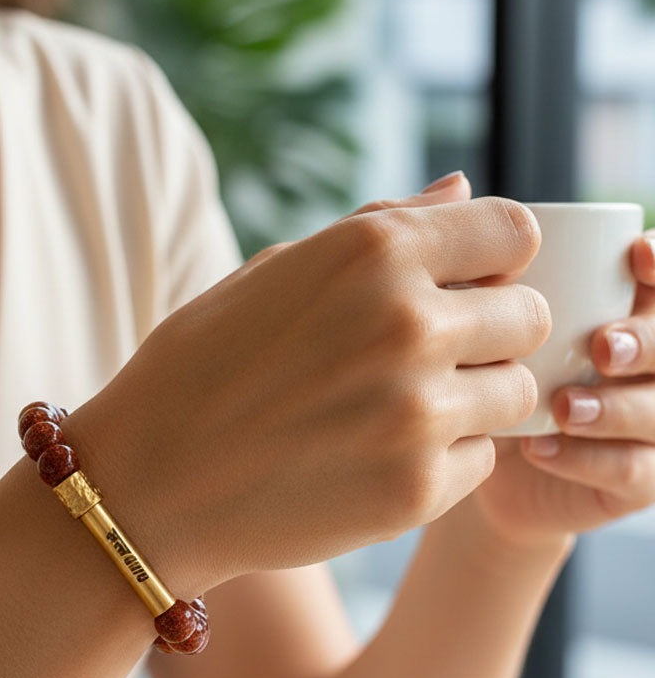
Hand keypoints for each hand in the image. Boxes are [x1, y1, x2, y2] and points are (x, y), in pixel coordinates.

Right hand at [75, 174, 548, 593]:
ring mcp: (417, 413)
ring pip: (517, 394)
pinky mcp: (417, 491)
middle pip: (530, 316)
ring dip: (474, 399)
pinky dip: (445, 459)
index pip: (515, 232)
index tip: (465, 286)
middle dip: (492, 333)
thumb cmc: (200, 367)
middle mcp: (408, 323)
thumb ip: (381, 226)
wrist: (147, 486)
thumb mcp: (275, 271)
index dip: (494, 261)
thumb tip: (463, 186)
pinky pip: (481, 460)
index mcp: (373, 252)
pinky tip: (379, 458)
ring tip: (400, 411)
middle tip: (431, 358)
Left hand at [472, 232, 654, 546]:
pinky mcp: (634, 483)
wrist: (469, 457)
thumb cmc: (474, 365)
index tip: (635, 255)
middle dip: (649, 341)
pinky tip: (542, 447)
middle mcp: (651, 360)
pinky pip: (637, 474)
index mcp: (628, 307)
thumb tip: (459, 182)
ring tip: (562, 406)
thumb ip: (474, 252)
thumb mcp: (476, 309)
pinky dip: (591, 459)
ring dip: (616, 407)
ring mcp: (650, 424)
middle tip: (601, 345)